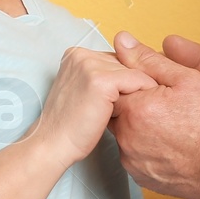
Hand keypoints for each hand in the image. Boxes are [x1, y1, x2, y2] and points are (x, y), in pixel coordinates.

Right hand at [32, 47, 156, 166]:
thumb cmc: (70, 124)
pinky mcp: (101, 80)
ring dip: (140, 89)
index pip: (114, 58)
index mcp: (75, 54)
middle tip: (137, 103)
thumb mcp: (84, 91)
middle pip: (125, 62)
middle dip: (132, 83)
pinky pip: (138, 80)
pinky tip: (143, 107)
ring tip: (138, 107)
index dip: (124, 78)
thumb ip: (101, 77)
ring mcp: (90, 65)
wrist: (54, 144)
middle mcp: (81, 54)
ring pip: (133, 70)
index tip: (130, 95)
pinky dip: (145, 93)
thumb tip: (131, 70)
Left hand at [109, 31, 199, 198]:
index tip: (152, 86)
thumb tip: (123, 41)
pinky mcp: (141, 177)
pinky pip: (135, 156)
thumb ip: (149, 59)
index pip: (114, 86)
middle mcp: (127, 137)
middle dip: (135, 104)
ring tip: (171, 125)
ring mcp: (133, 161)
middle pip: (117, 111)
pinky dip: (147, 148)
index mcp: (135, 108)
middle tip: (164, 105)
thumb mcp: (186, 79)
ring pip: (126, 134)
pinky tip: (170, 143)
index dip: (132, 82)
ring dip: (140, 127)